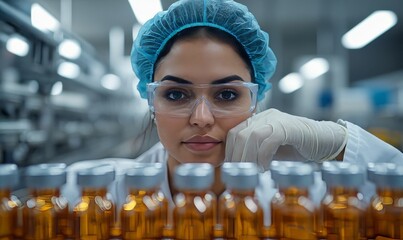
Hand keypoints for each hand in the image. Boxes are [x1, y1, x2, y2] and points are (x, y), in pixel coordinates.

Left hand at [224, 108, 347, 170]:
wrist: (325, 142)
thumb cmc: (297, 149)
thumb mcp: (271, 151)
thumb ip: (255, 154)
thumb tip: (236, 170)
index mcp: (258, 121)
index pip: (234, 133)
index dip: (230, 152)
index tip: (231, 169)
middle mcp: (265, 117)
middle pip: (239, 134)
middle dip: (237, 157)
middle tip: (240, 174)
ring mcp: (277, 120)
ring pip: (251, 136)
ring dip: (249, 158)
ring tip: (254, 172)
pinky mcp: (289, 127)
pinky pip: (269, 140)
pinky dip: (264, 156)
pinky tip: (266, 168)